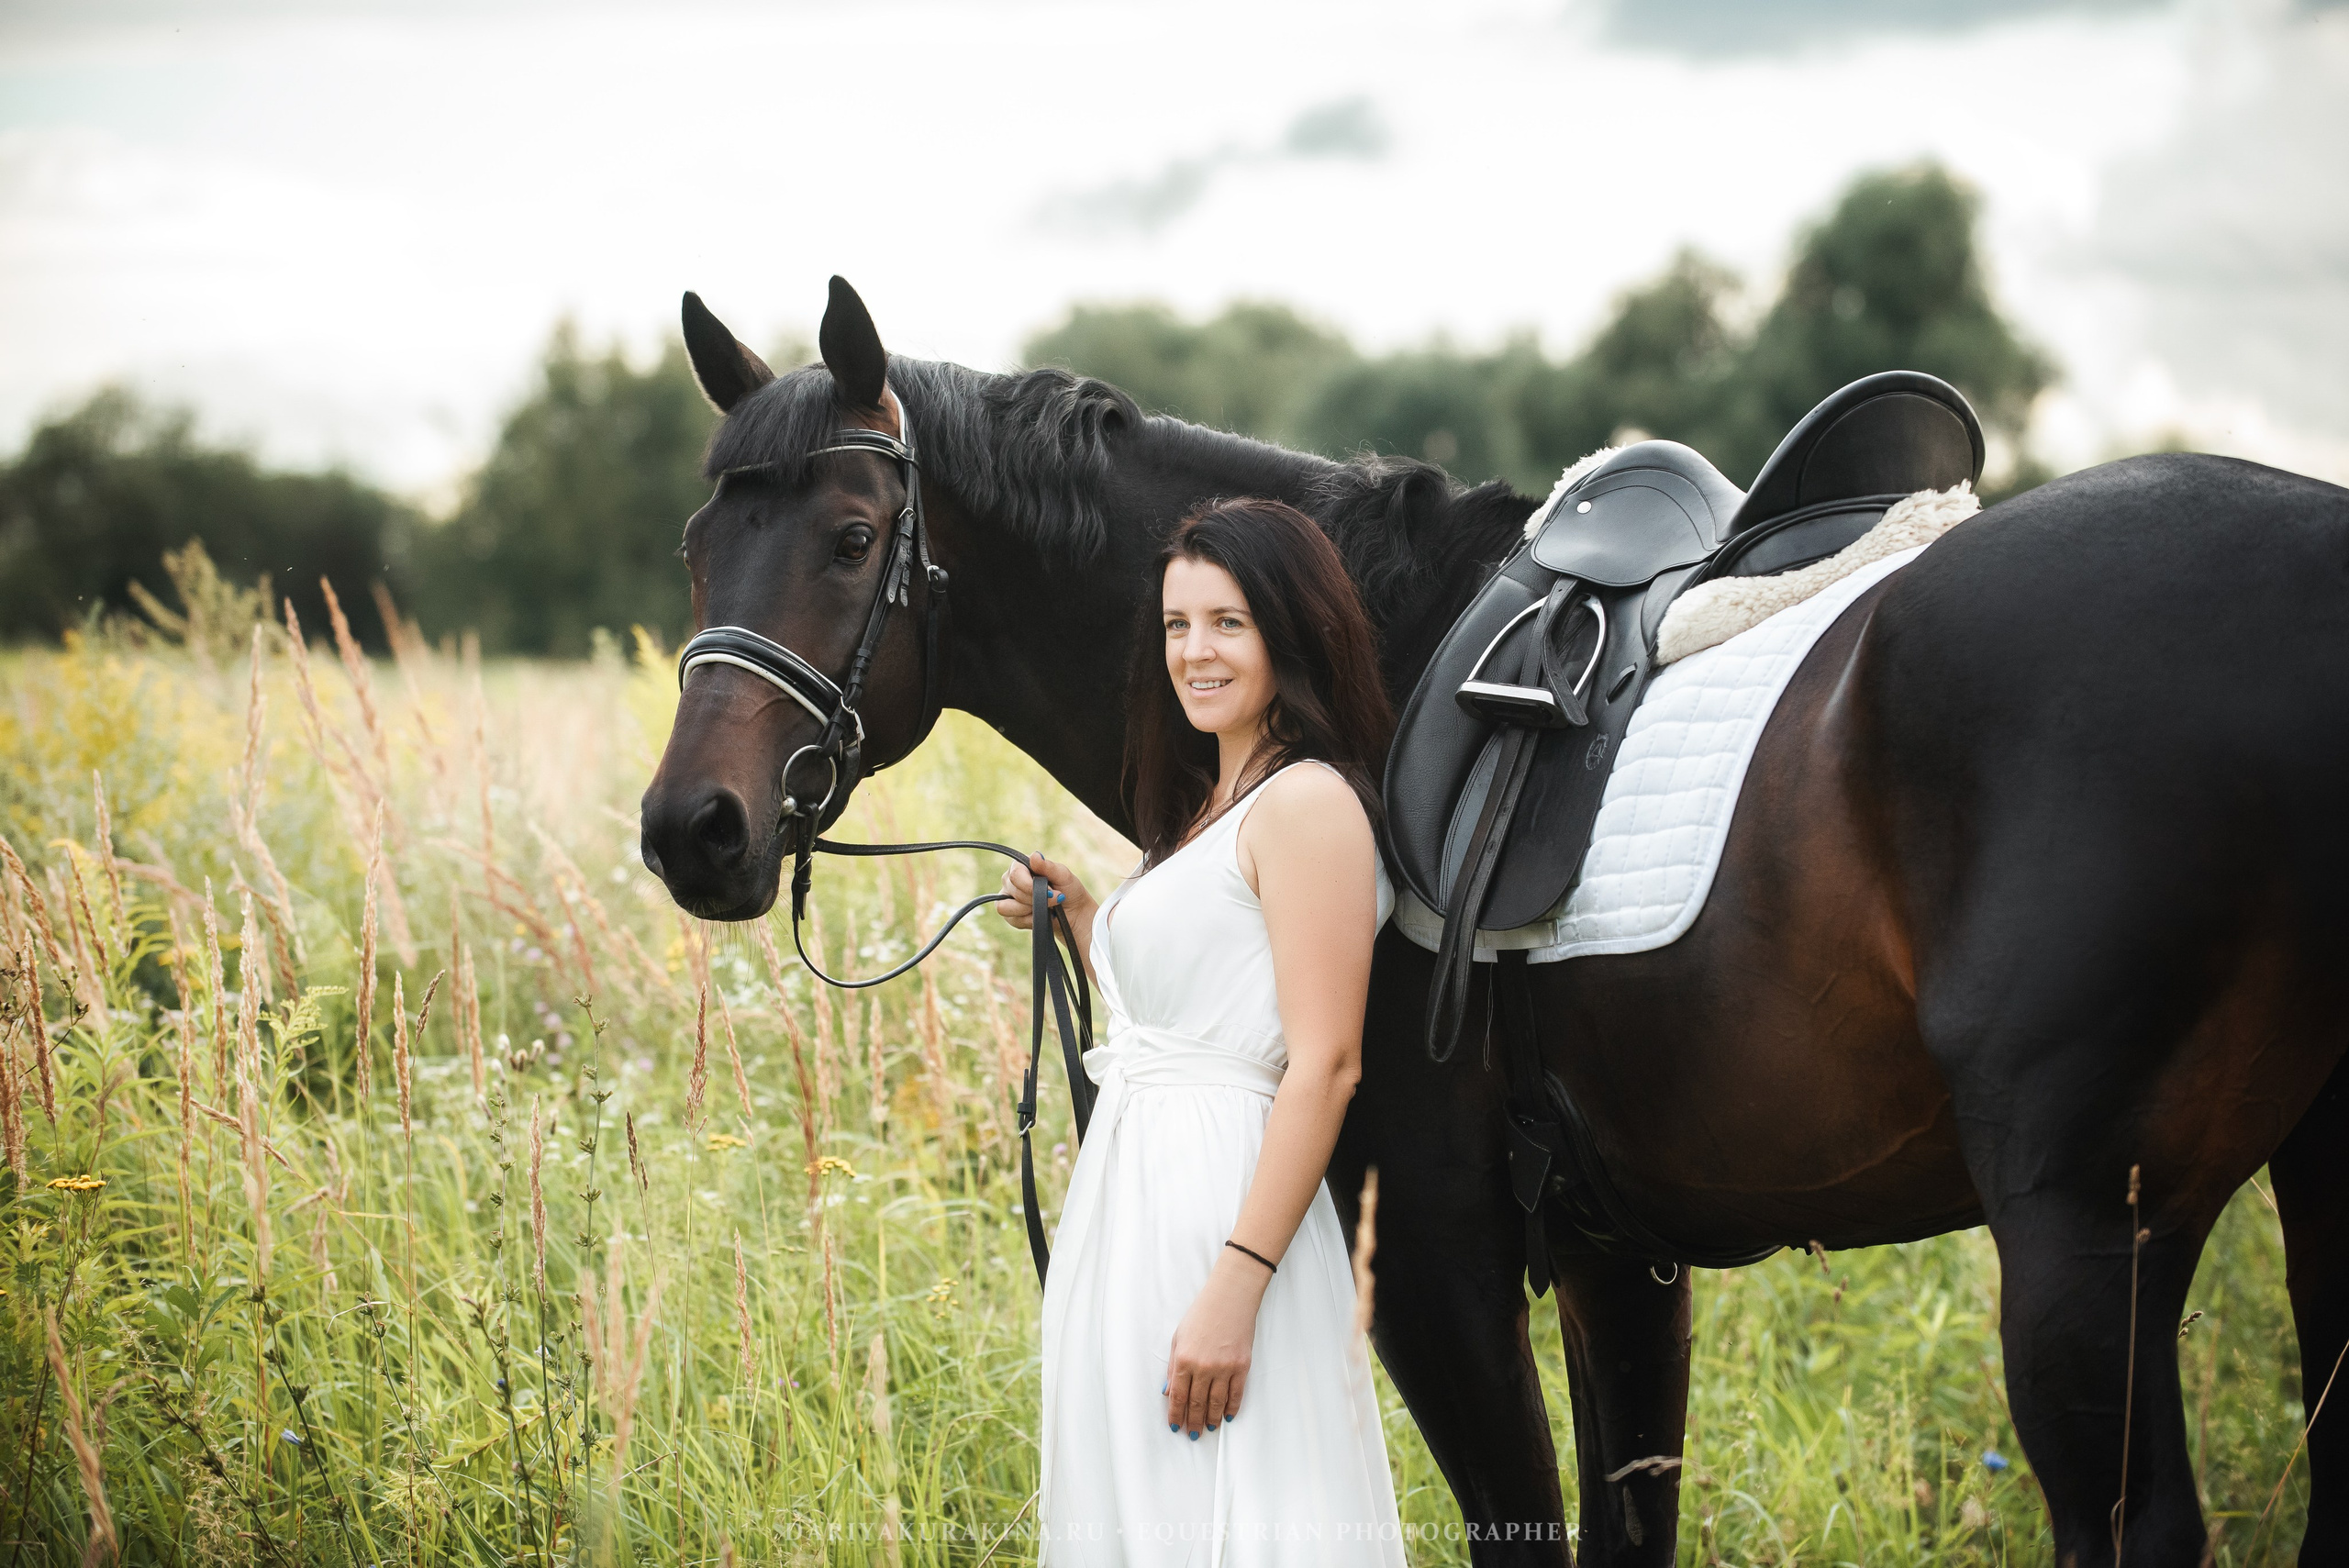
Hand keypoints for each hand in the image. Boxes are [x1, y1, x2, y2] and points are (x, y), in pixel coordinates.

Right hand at [995, 851, 1091, 932]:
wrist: (1074, 912)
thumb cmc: (1068, 890)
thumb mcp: (1063, 875)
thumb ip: (1048, 866)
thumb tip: (1035, 855)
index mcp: (1021, 866)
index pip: (1015, 875)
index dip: (1030, 886)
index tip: (1050, 891)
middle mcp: (1010, 881)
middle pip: (1013, 891)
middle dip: (1036, 899)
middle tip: (1055, 899)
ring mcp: (1008, 899)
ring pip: (1006, 907)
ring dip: (1030, 910)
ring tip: (1047, 908)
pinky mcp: (1010, 916)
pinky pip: (1013, 920)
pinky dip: (1029, 920)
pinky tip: (1041, 915)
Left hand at [1163, 1252, 1267, 1437]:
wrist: (1230, 1297)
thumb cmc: (1202, 1314)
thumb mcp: (1179, 1338)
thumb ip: (1174, 1367)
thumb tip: (1168, 1392)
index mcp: (1184, 1359)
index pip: (1178, 1396)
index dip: (1176, 1414)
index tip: (1175, 1426)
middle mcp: (1203, 1367)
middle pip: (1197, 1403)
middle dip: (1193, 1422)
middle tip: (1192, 1435)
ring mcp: (1224, 1368)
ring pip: (1216, 1403)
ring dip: (1211, 1419)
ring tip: (1207, 1429)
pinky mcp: (1241, 1366)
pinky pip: (1236, 1394)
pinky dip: (1231, 1408)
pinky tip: (1227, 1416)